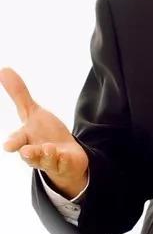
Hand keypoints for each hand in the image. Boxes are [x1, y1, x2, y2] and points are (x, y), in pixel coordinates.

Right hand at [1, 66, 88, 197]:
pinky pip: (64, 163)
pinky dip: (63, 159)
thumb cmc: (44, 133)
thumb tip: (4, 69)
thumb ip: (19, 94)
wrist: (63, 155)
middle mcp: (36, 153)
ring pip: (47, 160)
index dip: (13, 142)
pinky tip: (64, 155)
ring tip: (50, 148)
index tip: (9, 145)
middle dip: (28, 153)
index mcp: (26, 139)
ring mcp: (51, 160)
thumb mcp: (32, 112)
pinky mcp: (65, 164)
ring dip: (47, 154)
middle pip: (30, 155)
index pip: (17, 140)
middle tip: (26, 151)